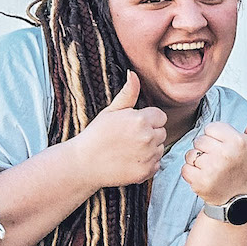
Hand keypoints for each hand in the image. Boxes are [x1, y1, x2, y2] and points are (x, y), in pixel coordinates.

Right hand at [71, 71, 167, 188]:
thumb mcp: (111, 111)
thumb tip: (134, 74)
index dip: (148, 120)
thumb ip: (128, 94)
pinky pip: (157, 164)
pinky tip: (130, 161)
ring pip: (160, 148)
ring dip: (150, 149)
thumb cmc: (96, 135)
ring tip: (129, 150)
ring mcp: (148, 155)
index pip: (160, 117)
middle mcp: (148, 137)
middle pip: (162, 132)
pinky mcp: (147, 172)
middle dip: (150, 134)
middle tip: (129, 138)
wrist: (84, 163)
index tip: (133, 125)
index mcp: (140, 119)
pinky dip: (147, 164)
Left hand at [181, 108, 246, 205]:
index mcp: (237, 141)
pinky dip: (191, 174)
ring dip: (196, 161)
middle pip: (199, 140)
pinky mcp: (200, 182)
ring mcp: (212, 169)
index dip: (214, 137)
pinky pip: (185, 169)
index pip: (210, 128)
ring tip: (210, 169)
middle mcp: (224, 154)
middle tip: (217, 160)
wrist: (239, 200)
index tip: (223, 148)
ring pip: (190, 154)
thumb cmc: (246, 169)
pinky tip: (204, 177)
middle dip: (204, 149)